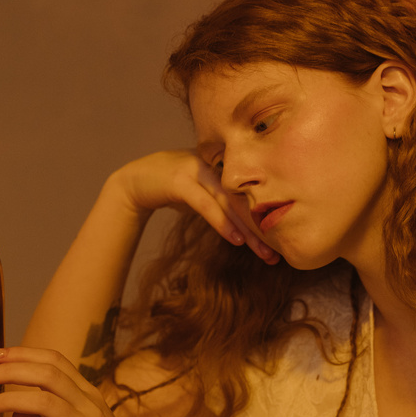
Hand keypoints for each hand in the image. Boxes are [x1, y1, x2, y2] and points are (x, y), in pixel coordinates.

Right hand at [109, 150, 279, 263]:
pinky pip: (205, 204)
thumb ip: (223, 201)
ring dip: (248, 228)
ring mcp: (196, 169)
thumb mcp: (203, 193)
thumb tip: (249, 223)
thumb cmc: (172, 188)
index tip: (281, 242)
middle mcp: (213, 164)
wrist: (134, 181)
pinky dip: (222, 222)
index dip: (266, 218)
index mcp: (223, 166)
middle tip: (278, 252)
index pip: (252, 193)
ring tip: (263, 251)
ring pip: (229, 202)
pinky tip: (236, 239)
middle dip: (262, 227)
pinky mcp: (179, 180)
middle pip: (244, 198)